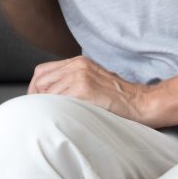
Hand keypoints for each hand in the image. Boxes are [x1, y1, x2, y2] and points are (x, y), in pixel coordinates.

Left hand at [29, 56, 154, 124]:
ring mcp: (80, 75)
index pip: (42, 71)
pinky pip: (59, 99)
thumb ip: (72, 81)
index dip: (35, 87)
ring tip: (56, 115)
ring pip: (48, 91)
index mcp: (78, 61)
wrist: (142, 103)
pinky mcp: (84, 88)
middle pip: (41, 80)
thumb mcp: (93, 80)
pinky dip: (57, 109)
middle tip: (41, 111)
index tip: (36, 101)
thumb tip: (47, 95)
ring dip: (48, 105)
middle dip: (37, 97)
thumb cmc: (119, 98)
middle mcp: (77, 65)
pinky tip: (65, 116)